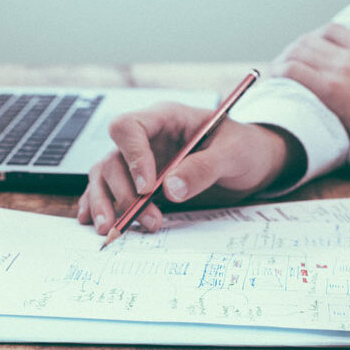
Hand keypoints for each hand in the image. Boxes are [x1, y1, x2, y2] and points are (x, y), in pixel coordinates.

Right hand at [78, 102, 302, 233]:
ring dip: (106, 204)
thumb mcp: (233, 154)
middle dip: (124, 193)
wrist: (253, 163)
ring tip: (112, 230)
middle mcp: (146, 138)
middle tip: (147, 219)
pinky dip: (99, 206)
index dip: (132, 157)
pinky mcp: (140, 182)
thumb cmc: (245, 148)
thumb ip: (203, 168)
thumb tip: (170, 189)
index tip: (147, 188)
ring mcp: (140, 161)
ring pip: (105, 176)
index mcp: (166, 118)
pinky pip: (109, 190)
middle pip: (113, 159)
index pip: (129, 128)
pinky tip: (96, 223)